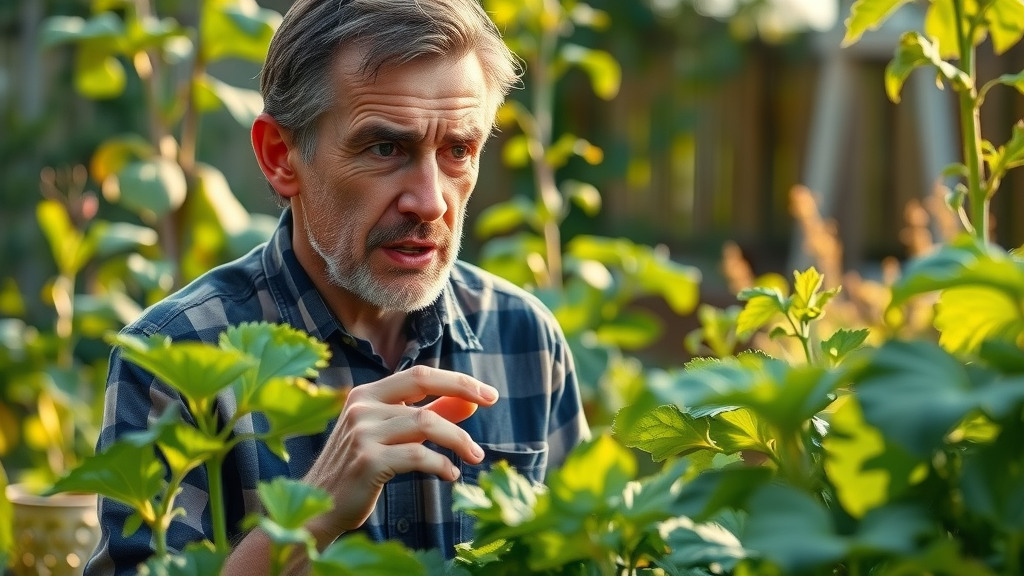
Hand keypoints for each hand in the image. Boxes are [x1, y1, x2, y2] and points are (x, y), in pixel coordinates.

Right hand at [302, 365, 497, 540]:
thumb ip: (430, 415)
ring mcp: (362, 433)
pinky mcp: (367, 461)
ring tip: (476, 456)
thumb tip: (471, 403)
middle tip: (493, 402)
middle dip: (463, 391)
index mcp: (366, 394)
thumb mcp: (393, 435)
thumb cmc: (360, 468)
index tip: (487, 392)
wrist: (320, 504)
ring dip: (458, 439)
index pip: (419, 374)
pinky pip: (418, 456)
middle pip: (424, 390)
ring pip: (425, 423)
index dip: (456, 380)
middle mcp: (361, 407)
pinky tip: (451, 474)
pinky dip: (442, 464)